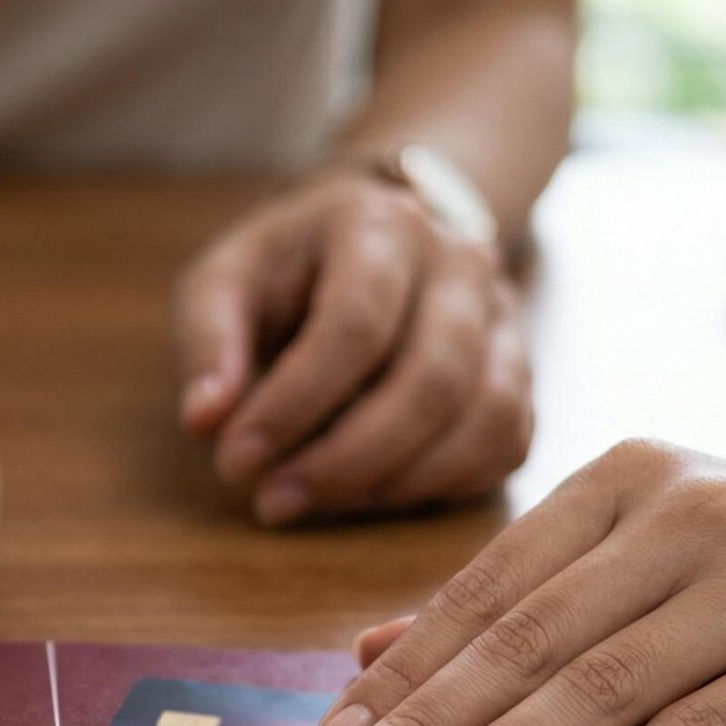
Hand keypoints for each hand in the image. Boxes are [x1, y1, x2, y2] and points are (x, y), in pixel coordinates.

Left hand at [174, 167, 531, 524]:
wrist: (367, 244)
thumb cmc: (283, 273)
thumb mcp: (223, 283)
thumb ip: (208, 342)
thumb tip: (205, 420)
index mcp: (379, 222)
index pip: (355, 326)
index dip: (294, 406)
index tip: (234, 462)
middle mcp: (460, 260)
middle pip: (432, 380)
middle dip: (346, 460)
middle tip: (273, 502)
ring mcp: (502, 315)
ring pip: (482, 417)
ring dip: (394, 483)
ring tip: (315, 503)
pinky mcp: (520, 368)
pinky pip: (506, 442)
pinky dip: (441, 485)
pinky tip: (371, 494)